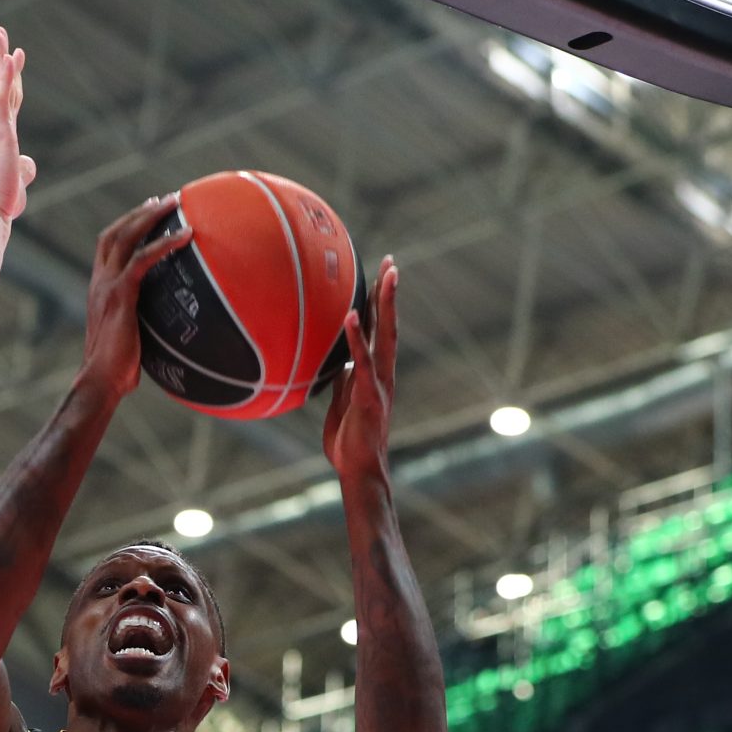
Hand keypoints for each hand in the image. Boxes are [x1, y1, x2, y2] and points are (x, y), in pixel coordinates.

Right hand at [0, 27, 34, 223]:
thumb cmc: (0, 204)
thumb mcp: (19, 183)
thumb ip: (24, 169)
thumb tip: (29, 163)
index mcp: (2, 139)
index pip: (9, 102)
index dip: (12, 79)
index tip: (14, 58)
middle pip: (4, 86)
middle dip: (3, 59)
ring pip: (2, 86)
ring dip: (1, 58)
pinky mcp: (1, 131)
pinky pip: (3, 97)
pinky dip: (7, 76)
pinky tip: (11, 57)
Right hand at [82, 194, 194, 402]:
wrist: (100, 381)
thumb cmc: (117, 370)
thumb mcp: (130, 337)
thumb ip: (142, 321)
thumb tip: (171, 325)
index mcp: (99, 288)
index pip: (108, 246)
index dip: (127, 224)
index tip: (148, 212)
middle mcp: (99, 281)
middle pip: (115, 232)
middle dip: (140, 212)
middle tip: (166, 200)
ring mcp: (107, 286)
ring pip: (126, 237)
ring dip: (151, 215)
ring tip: (175, 203)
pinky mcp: (120, 295)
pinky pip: (143, 259)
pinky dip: (164, 244)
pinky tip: (186, 237)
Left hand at [323, 256, 399, 480]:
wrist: (358, 470)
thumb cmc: (350, 441)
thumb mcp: (342, 403)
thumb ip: (343, 380)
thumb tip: (339, 362)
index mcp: (376, 374)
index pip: (380, 331)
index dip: (380, 303)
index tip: (382, 274)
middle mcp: (383, 373)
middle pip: (389, 325)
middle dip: (389, 293)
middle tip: (392, 261)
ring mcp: (378, 383)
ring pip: (386, 336)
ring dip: (386, 304)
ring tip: (388, 275)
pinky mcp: (368, 396)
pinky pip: (363, 362)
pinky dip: (357, 338)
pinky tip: (352, 315)